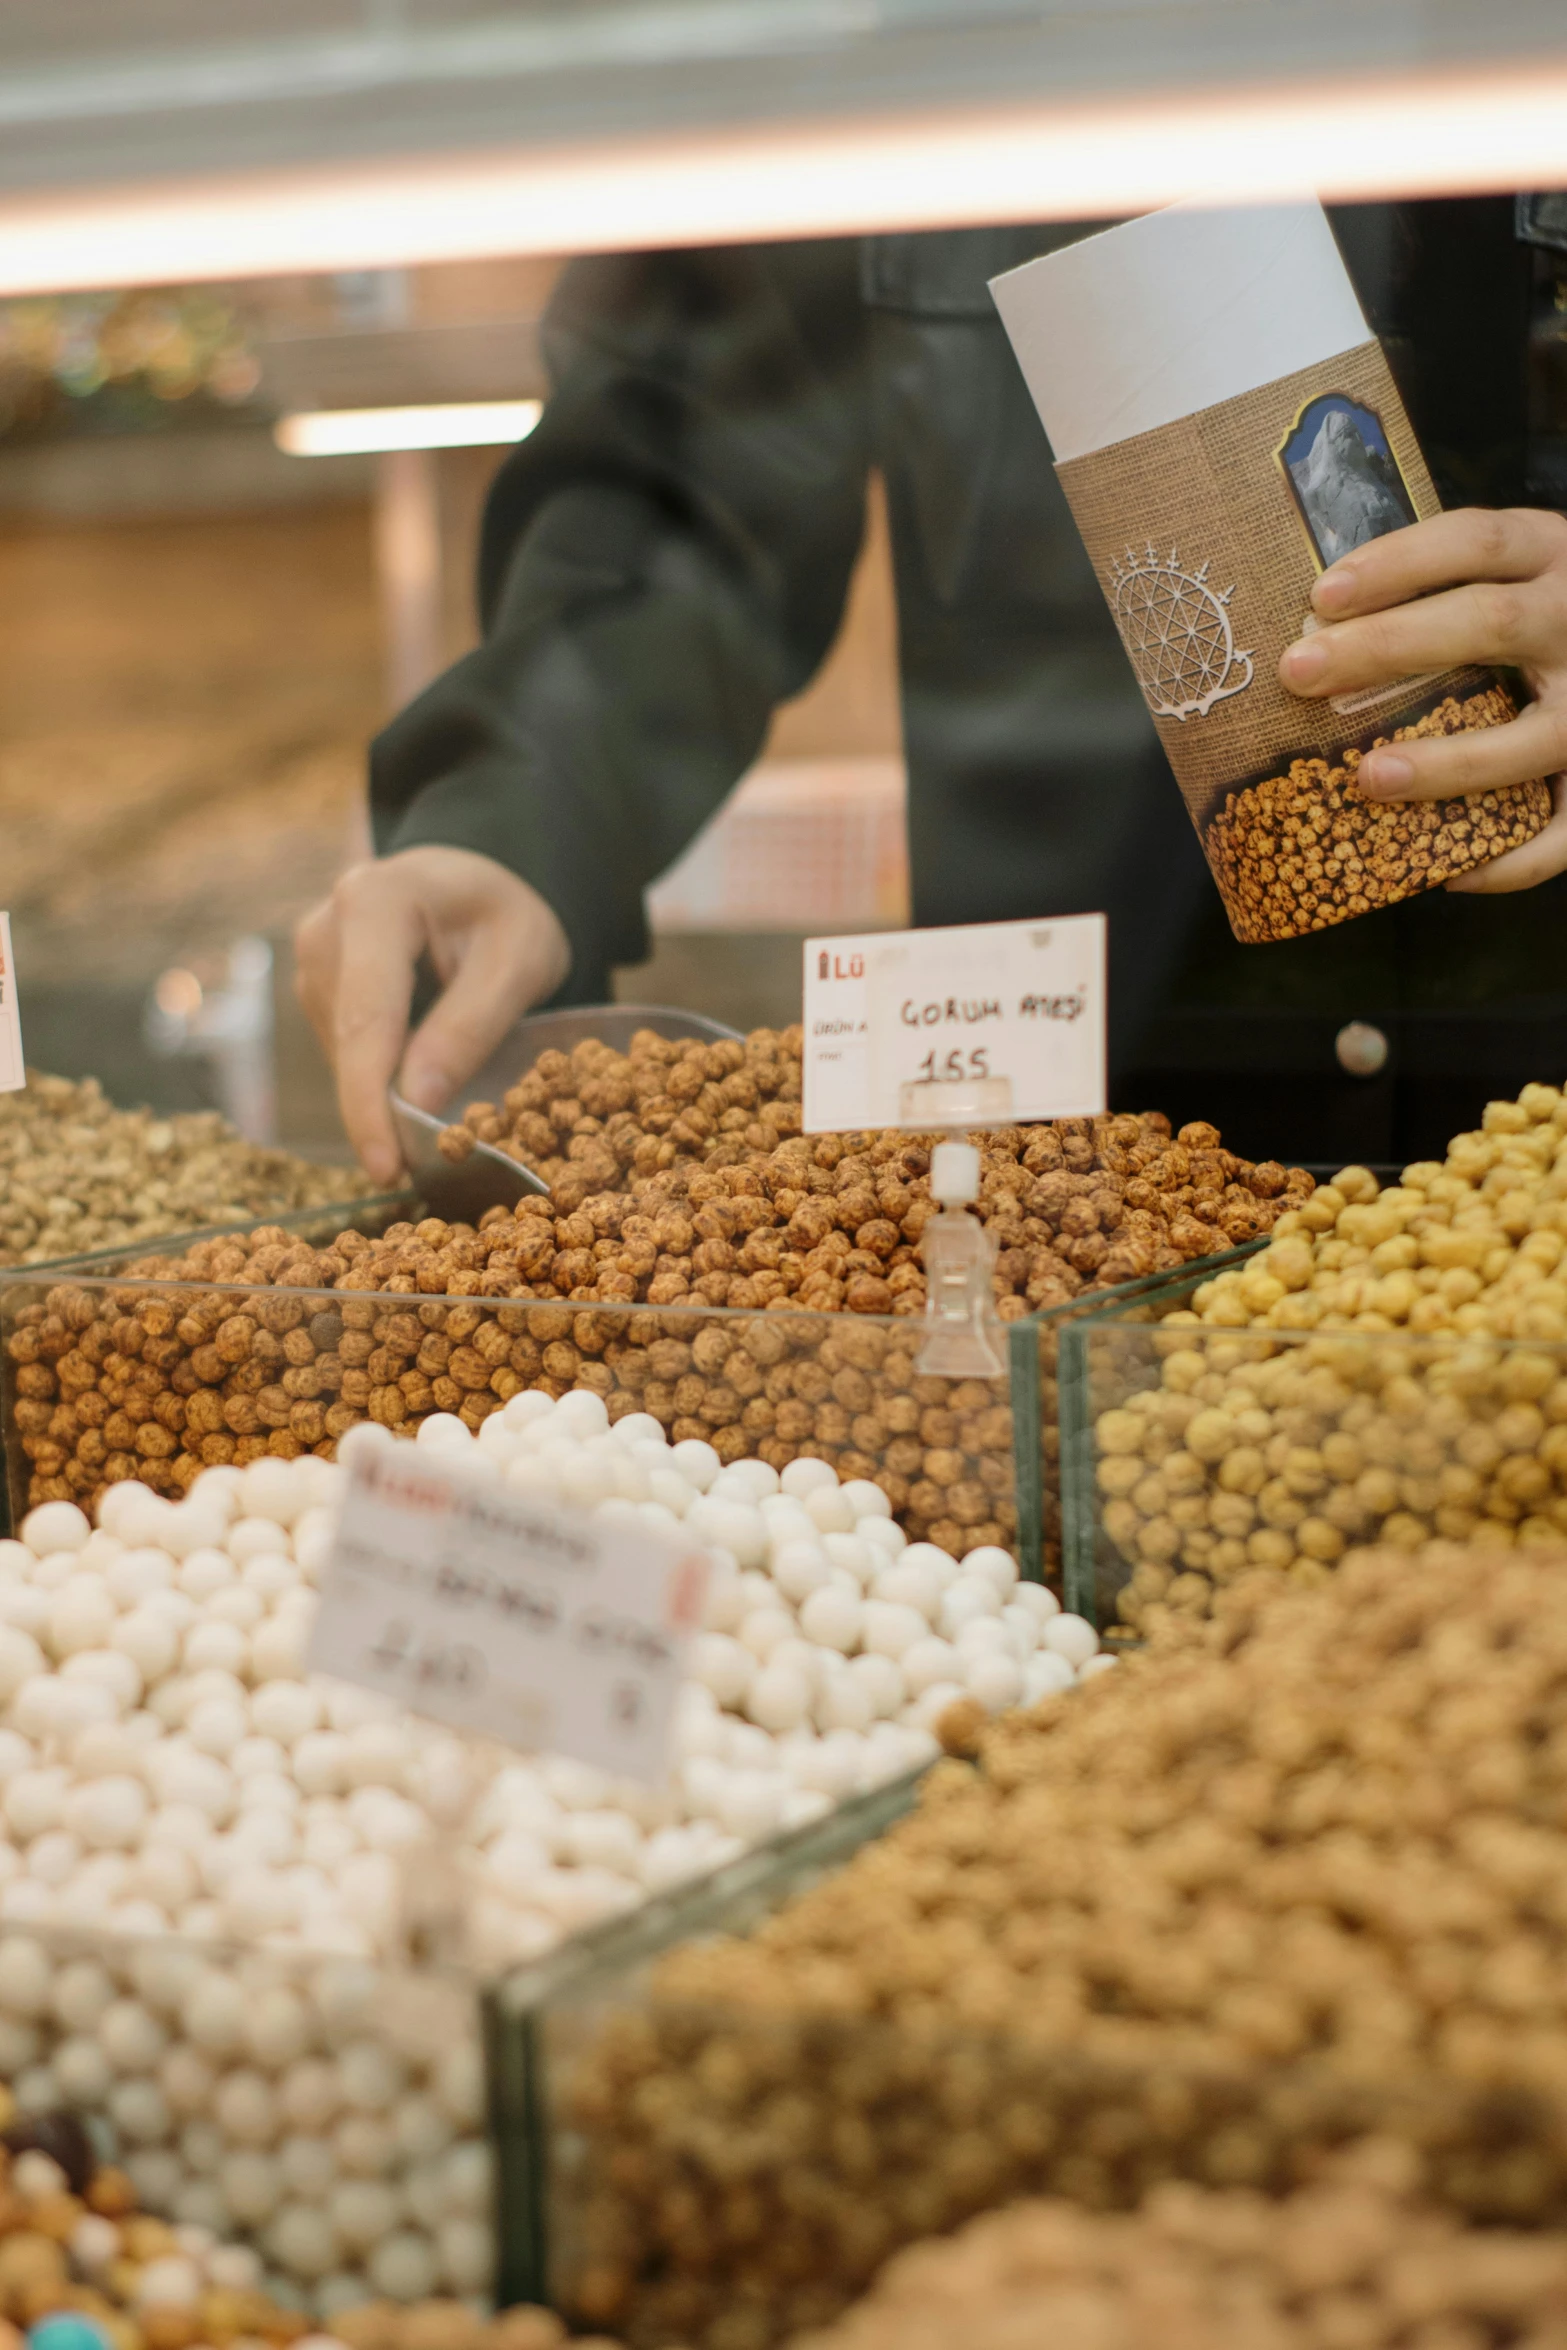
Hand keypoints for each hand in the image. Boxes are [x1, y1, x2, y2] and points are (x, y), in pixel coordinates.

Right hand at [294, 846, 569, 1184]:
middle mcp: (327, 926)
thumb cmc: (508, 917)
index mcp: (377, 901)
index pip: (366, 1019)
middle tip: (415, 1168)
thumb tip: (416, 1102)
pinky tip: (419, 1066)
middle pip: (347, 1040)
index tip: (385, 1166)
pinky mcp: (317, 983)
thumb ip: (470, 1027)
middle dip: (377, 1112)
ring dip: (385, 1088)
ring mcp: (314, 956)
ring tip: (445, 1084)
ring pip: (343, 1051)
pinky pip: (345, 1046)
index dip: (370, 1102)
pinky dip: (381, 1071)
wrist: (482, 883)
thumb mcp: (520, 963)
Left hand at [1277, 507, 1566, 892]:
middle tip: (1298, 674)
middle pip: (1488, 623)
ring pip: (1532, 737)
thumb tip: (1319, 628)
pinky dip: (1514, 862)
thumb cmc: (1549, 614)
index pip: (1475, 541)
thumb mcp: (1519, 572)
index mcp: (1552, 552)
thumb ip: (1449, 586)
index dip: (1398, 564)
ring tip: (1367, 779)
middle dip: (1386, 648)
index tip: (1321, 596)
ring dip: (1446, 763)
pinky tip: (1451, 875)